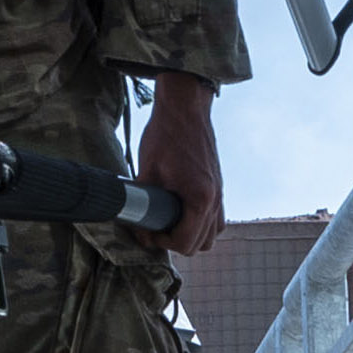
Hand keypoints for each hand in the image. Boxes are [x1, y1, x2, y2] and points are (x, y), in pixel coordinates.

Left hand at [132, 75, 228, 256]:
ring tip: (168, 221)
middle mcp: (216, 199)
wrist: (184, 108)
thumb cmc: (166, 135)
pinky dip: (200, 221)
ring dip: (191, 234)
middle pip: (201, 244)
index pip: (185, 243)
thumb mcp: (147, 170)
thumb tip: (132, 220)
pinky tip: (180, 209)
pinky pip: (216, 216)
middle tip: (155, 228)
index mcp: (200, 198)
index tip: (146, 232)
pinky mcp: (217, 185)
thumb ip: (142, 200)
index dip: (161, 243)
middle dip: (176, 241)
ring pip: (213, 232)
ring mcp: (220, 192)